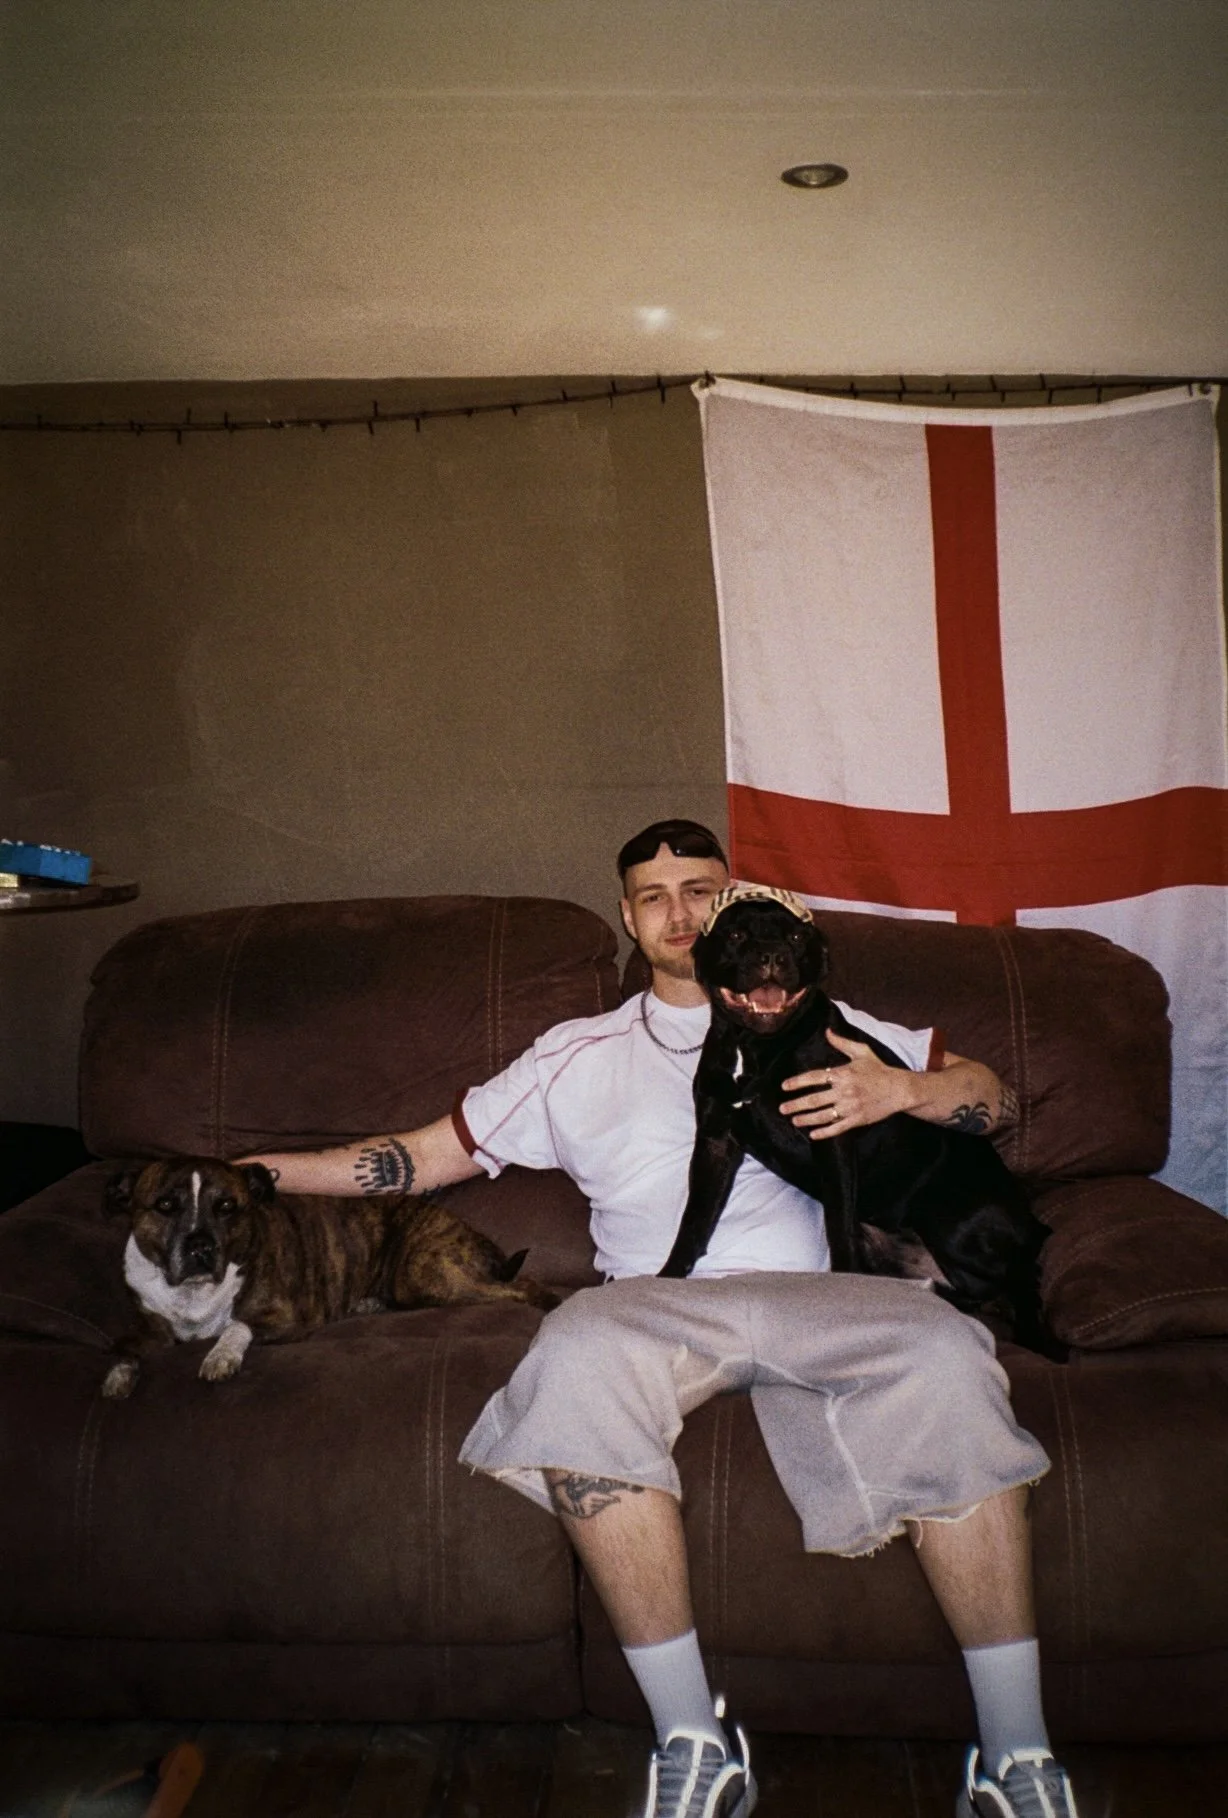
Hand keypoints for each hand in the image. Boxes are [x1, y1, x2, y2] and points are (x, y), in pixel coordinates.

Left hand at [780, 1029, 912, 1140]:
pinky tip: (813, 1134)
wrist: (899, 1089)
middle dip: (796, 1105)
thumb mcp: (861, 1052)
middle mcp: (844, 1091)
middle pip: (814, 1099)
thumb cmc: (879, 1069)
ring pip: (823, 1115)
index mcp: (843, 1074)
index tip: (784, 1087)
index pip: (814, 1078)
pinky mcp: (857, 1120)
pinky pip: (837, 1128)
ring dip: (806, 1119)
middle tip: (782, 1108)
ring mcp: (850, 1107)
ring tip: (794, 1120)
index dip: (797, 1082)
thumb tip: (827, 1031)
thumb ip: (842, 1043)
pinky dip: (824, 1132)